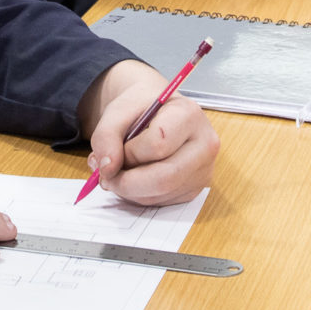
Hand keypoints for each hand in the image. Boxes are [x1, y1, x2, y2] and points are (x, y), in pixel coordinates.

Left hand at [78, 60, 217, 205]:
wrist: (158, 111)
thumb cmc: (142, 108)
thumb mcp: (119, 109)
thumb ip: (106, 135)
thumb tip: (107, 169)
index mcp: (189, 115)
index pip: (159, 144)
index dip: (130, 152)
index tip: (116, 148)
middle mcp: (204, 145)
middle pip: (164, 178)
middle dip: (127, 182)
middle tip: (106, 176)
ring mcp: (203, 170)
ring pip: (160, 194)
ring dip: (130, 190)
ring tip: (120, 170)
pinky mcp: (194, 189)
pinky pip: (161, 201)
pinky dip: (139, 194)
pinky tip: (136, 177)